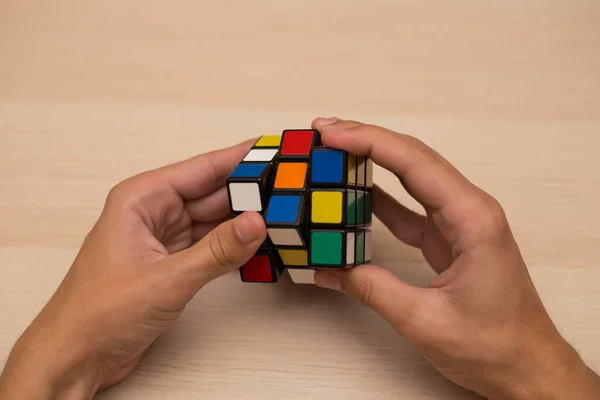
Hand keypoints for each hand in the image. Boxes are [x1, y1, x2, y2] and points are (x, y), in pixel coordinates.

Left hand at [0, 141, 265, 398]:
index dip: (239, 158)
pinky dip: (232, 245)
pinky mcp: (171, 263)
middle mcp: (152, 213)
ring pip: (213, 220)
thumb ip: (217, 251)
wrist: (76, 357)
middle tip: (286, 187)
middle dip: (248, 192)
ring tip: (279, 213)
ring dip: (243, 220)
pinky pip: (210, 244)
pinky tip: (256, 242)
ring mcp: (163, 239)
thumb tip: (255, 223)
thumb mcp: (166, 279)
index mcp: (141, 199)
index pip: (201, 169)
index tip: (270, 151)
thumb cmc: (97, 313)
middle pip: (211, 193)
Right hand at [311, 118, 599, 399]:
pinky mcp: (449, 237)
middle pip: (412, 158)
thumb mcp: (424, 320)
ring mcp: (459, 222)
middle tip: (323, 133)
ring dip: (372, 161)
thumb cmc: (494, 345)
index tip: (331, 134)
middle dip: (366, 140)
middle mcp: (469, 210)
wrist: (527, 366)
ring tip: (334, 152)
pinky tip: (357, 190)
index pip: (414, 163)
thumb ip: (371, 289)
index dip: (369, 142)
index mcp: (472, 219)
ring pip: (411, 177)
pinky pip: (410, 206)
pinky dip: (381, 195)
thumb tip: (327, 269)